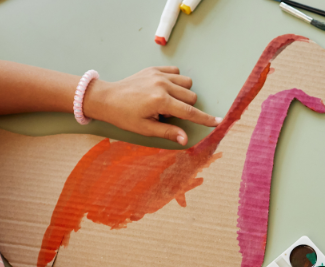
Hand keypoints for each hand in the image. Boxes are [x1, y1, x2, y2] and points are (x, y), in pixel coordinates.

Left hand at [84, 66, 219, 145]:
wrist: (106, 98)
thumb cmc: (124, 116)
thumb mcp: (146, 129)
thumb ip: (168, 132)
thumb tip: (185, 139)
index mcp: (160, 101)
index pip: (189, 112)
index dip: (205, 119)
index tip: (219, 122)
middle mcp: (162, 85)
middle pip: (191, 97)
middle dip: (186, 107)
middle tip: (167, 114)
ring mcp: (158, 75)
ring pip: (186, 83)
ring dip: (182, 94)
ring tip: (166, 102)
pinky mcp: (154, 69)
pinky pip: (176, 72)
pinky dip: (175, 81)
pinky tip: (164, 89)